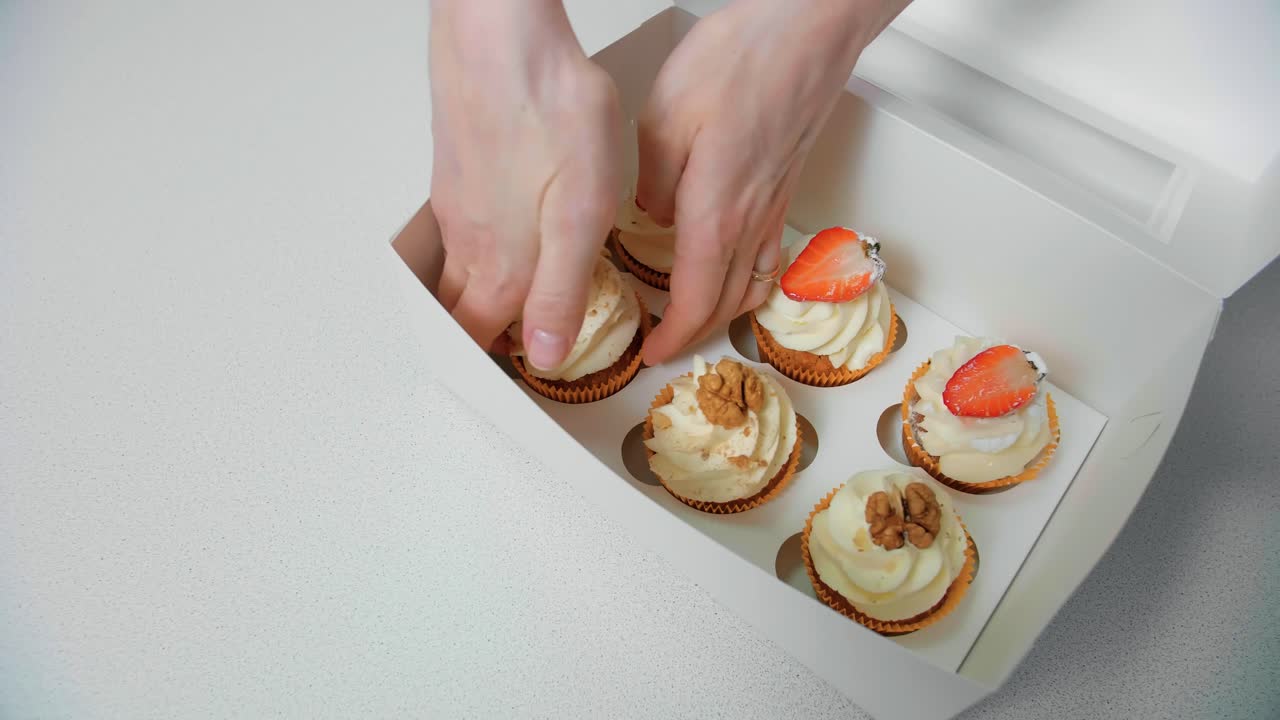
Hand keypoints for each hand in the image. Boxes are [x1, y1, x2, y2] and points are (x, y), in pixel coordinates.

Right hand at [430, 0, 621, 367]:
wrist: (502, 36)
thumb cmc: (552, 115)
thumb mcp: (580, 216)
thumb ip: (560, 292)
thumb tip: (545, 356)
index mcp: (501, 264)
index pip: (481, 338)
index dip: (497, 365)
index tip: (515, 378)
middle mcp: (469, 241)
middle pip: (460, 311)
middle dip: (480, 338)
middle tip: (508, 350)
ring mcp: (456, 204)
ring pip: (456, 270)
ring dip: (475, 296)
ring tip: (508, 303)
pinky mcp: (455, 169)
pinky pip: (458, 230)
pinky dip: (474, 252)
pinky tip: (503, 234)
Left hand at [636, 0, 909, 364]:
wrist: (808, 28)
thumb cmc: (743, 60)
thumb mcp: (662, 119)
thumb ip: (652, 182)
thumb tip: (652, 214)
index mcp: (716, 214)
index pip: (694, 301)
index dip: (673, 338)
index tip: (653, 354)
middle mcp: (752, 220)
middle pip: (726, 303)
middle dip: (694, 334)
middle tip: (667, 344)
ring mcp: (775, 204)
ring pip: (752, 283)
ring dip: (723, 311)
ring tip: (695, 315)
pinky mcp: (786, 184)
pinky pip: (770, 254)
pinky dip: (748, 278)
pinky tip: (734, 267)